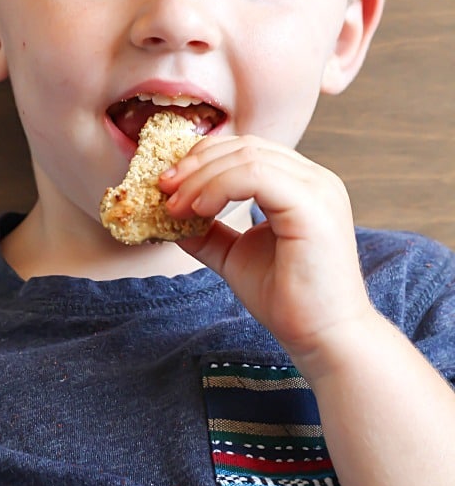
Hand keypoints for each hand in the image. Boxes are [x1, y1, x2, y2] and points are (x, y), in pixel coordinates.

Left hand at [159, 135, 373, 374]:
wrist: (323, 339)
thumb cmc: (288, 300)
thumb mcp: (236, 255)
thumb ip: (208, 232)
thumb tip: (171, 215)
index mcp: (302, 185)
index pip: (247, 149)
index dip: (203, 159)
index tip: (168, 183)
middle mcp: (315, 179)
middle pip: (245, 146)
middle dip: (196, 163)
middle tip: (164, 187)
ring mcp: (318, 189)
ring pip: (247, 157)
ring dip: (201, 178)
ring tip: (176, 205)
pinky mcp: (313, 207)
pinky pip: (256, 176)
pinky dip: (219, 187)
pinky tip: (199, 210)